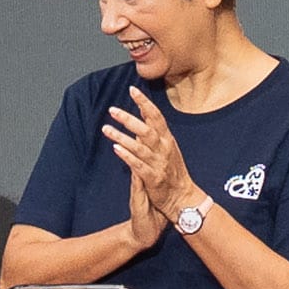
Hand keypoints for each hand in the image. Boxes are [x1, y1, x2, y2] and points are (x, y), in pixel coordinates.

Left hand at [109, 92, 206, 241]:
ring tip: (106, 129)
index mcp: (168, 140)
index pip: (157, 116)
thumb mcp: (168, 149)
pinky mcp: (154, 179)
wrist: (183, 198)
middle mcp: (165, 150)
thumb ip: (155, 133)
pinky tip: (115, 149)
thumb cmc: (173, 172)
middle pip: (147, 129)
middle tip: (112, 110)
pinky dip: (127, 157)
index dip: (145, 102)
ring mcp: (159, 164)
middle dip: (129, 118)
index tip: (133, 90)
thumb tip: (143, 115)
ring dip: (122, 137)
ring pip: (140, 147)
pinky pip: (138, 166)